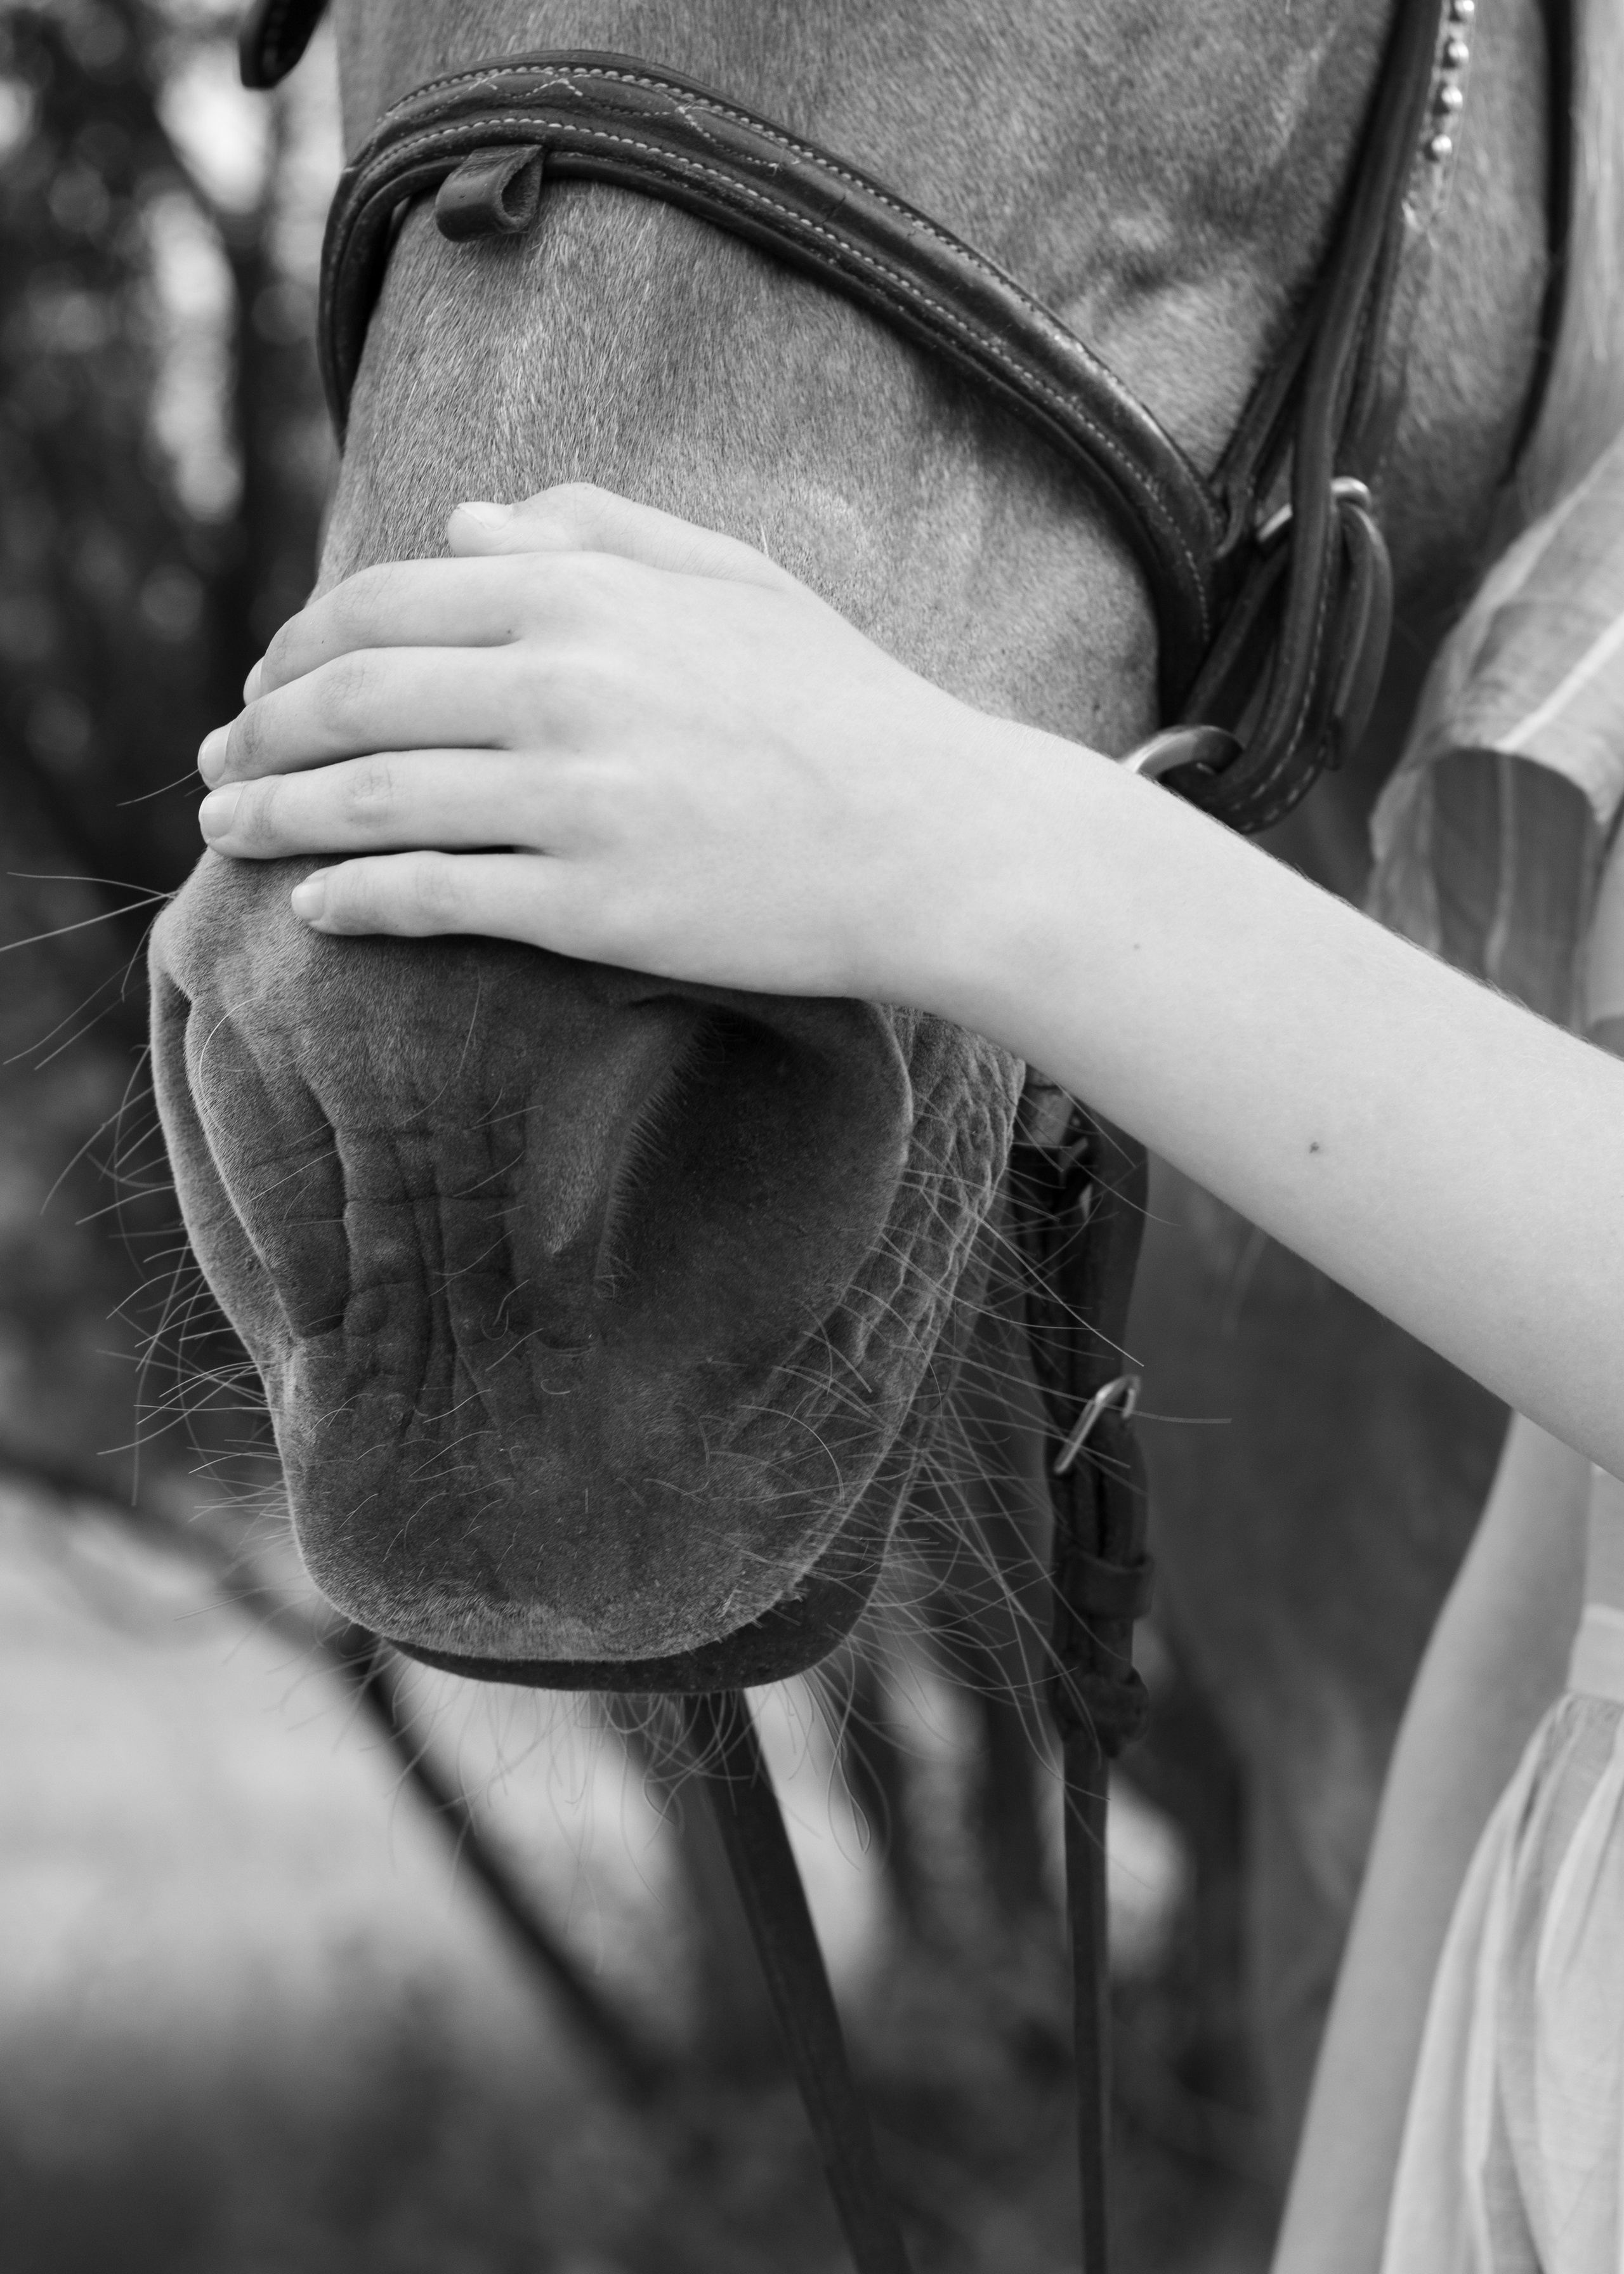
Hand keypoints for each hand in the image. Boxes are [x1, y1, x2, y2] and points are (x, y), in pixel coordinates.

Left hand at [195, 483, 1037, 1006]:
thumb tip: (463, 523)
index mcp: (588, 593)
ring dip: (274, 819)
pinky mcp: (594, 907)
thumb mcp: (733, 579)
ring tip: (228, 833)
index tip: (265, 689)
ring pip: (371, 802)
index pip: (382, 606)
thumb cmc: (845, 705)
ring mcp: (575, 800)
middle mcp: (564, 685)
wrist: (940, 839)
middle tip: (217, 767)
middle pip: (351, 701)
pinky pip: (435, 898)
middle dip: (259, 736)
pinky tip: (316, 907)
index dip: (297, 651)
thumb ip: (596, 531)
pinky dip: (355, 900)